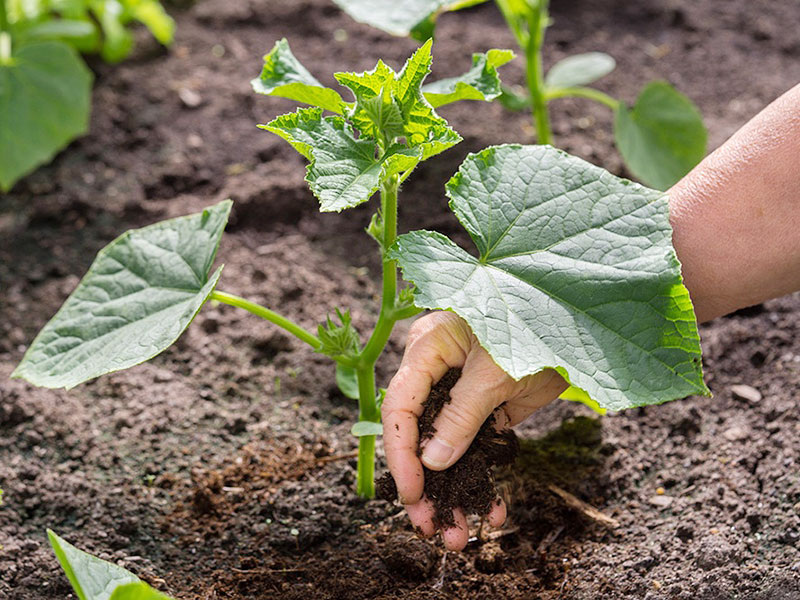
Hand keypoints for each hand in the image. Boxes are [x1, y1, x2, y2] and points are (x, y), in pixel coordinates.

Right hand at [381, 311, 567, 549]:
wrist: (582, 327)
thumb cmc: (534, 326)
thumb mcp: (496, 371)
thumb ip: (462, 414)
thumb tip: (432, 462)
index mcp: (426, 351)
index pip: (400, 407)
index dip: (401, 454)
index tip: (411, 494)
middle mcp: (436, 374)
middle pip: (417, 435)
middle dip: (423, 486)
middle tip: (428, 528)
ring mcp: (461, 394)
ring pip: (445, 451)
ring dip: (451, 494)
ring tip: (456, 537)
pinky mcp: (486, 410)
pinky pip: (476, 451)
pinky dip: (482, 481)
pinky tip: (490, 512)